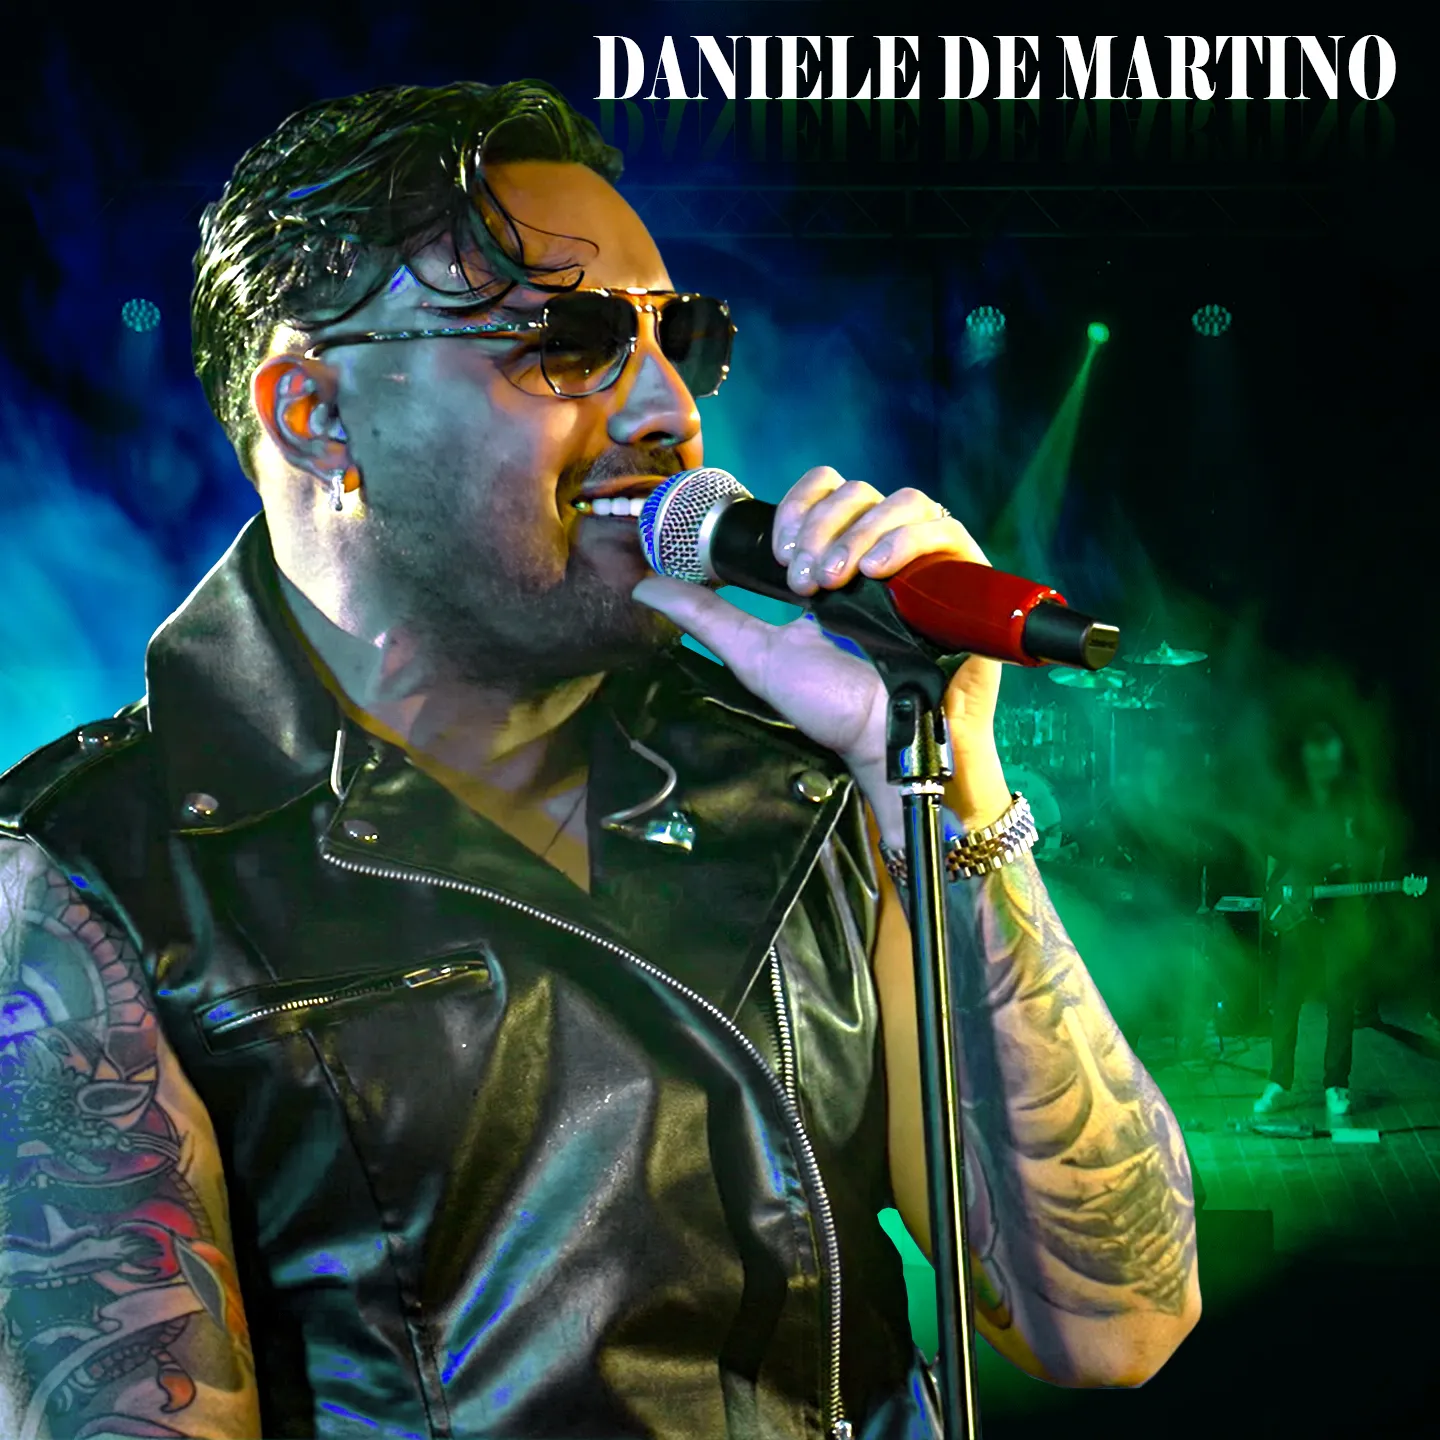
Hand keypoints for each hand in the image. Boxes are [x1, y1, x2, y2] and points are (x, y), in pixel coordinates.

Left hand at [631, 467, 1009, 836]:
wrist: (882, 743)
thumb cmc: (831, 707)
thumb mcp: (756, 654)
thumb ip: (705, 615)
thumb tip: (644, 584)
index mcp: (839, 560)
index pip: (824, 493)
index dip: (799, 508)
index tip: (781, 557)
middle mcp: (884, 552)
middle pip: (858, 491)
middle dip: (822, 526)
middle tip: (804, 580)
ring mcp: (925, 563)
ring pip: (902, 502)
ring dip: (860, 531)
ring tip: (840, 580)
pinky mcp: (963, 578)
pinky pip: (944, 529)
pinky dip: (907, 539)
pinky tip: (879, 571)